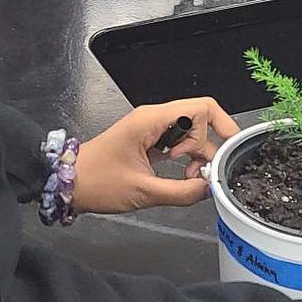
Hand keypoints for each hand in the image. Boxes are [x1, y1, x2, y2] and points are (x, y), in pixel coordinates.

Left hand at [73, 98, 239, 214]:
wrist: (69, 182)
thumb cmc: (97, 182)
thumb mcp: (143, 192)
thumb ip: (182, 192)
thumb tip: (209, 190)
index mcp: (151, 120)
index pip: (200, 108)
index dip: (222, 124)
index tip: (232, 146)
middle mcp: (154, 119)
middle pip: (199, 121)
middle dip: (208, 147)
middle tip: (205, 173)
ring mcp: (152, 128)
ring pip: (190, 133)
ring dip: (197, 155)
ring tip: (191, 179)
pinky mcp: (149, 139)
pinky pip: (178, 142)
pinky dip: (186, 158)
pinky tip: (183, 176)